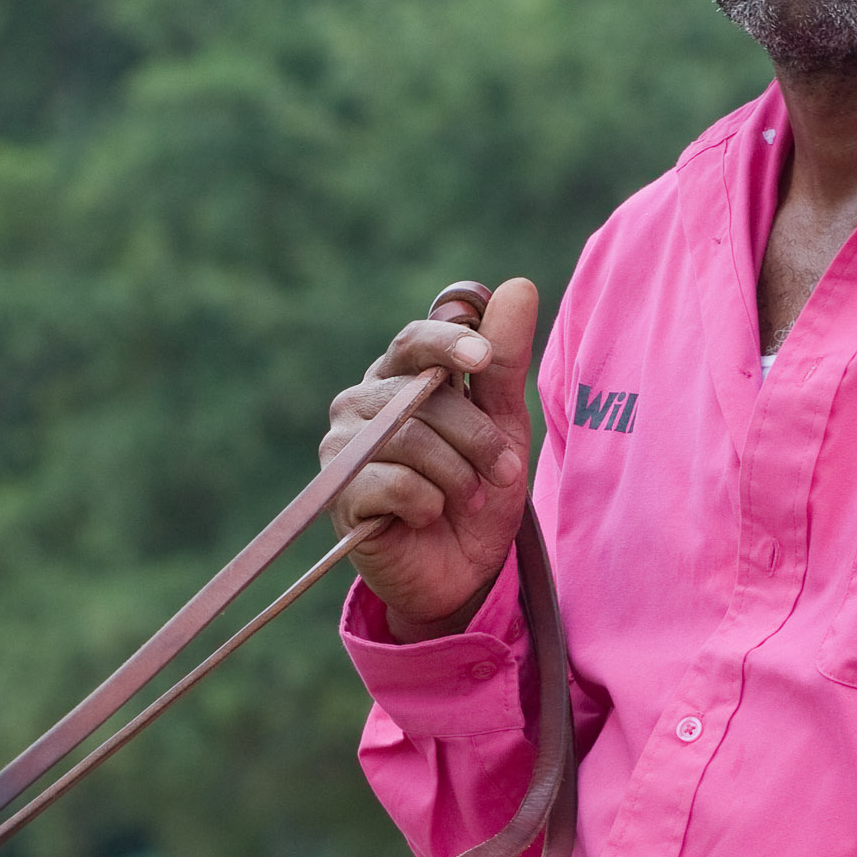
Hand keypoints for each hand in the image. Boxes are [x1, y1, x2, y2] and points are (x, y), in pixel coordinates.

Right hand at [323, 276, 538, 639]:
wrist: (464, 571)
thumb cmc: (480, 490)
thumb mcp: (504, 424)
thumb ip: (504, 360)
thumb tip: (518, 285)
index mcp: (400, 377)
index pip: (416, 340)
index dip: (450, 342)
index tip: (483, 358)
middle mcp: (363, 402)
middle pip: (424, 395)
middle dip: (477, 435)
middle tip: (506, 472)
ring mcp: (344, 448)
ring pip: (409, 438)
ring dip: (458, 473)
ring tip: (471, 498)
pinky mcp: (338, 494)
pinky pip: (390, 482)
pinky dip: (426, 501)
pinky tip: (429, 515)